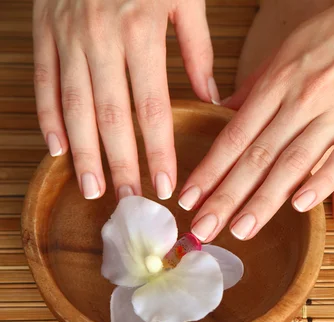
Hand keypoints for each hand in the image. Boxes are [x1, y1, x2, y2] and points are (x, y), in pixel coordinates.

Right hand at [33, 0, 218, 199]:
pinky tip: (58, 148)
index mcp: (142, 32)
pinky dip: (48, 117)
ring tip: (92, 187)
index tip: (167, 185)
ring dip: (83, 151)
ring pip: (74, 105)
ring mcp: (67, 35)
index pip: (152, 107)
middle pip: (112, 115)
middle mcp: (101, 39)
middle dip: (121, 162)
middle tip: (130, 200)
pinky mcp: (43, 31)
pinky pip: (42, 81)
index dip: (159, 150)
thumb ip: (198, 51)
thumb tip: (212, 99)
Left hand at [180, 0, 333, 241]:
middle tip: (202, 229)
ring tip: (240, 230)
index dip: (211, 170)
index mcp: (281, 80)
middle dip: (227, 197)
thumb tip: (227, 110)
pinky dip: (322, 180)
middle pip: (259, 156)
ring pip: (296, 162)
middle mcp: (305, 97)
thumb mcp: (291, 47)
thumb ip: (259, 84)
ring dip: (265, 200)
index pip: (236, 135)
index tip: (189, 198)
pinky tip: (300, 206)